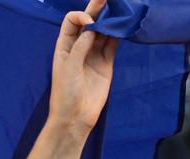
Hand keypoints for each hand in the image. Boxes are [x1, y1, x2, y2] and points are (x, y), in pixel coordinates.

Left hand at [48, 0, 117, 138]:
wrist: (75, 117)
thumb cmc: (66, 94)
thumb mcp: (69, 68)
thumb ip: (80, 47)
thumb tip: (92, 28)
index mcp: (64, 47)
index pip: (72, 22)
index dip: (81, 17)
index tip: (91, 25)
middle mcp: (79, 48)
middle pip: (88, 22)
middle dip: (97, 9)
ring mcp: (93, 55)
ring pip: (103, 31)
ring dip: (110, 20)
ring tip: (121, 7)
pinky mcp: (106, 63)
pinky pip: (113, 44)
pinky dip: (119, 34)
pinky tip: (125, 24)